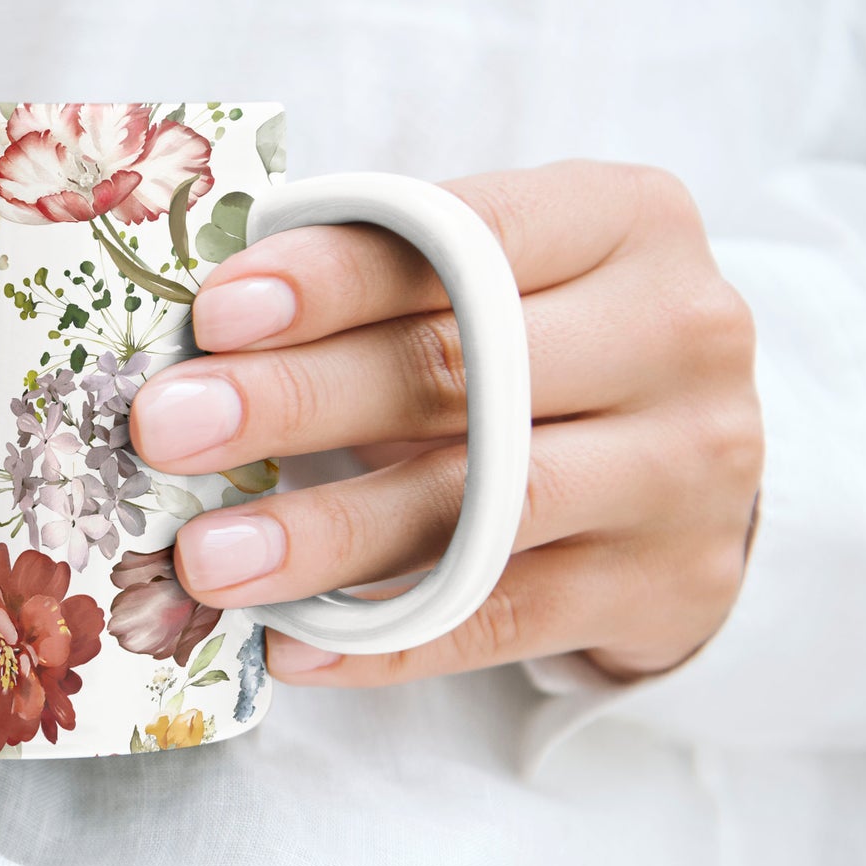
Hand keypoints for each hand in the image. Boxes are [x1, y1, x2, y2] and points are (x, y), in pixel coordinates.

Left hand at [130, 161, 762, 684]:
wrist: (696, 459)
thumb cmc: (545, 340)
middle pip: (465, 369)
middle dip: (298, 400)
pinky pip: (505, 621)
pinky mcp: (667, 585)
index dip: (334, 278)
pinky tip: (292, 645)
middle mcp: (676, 333)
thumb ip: (384, 278)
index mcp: (622, 220)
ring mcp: (685, 468)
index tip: (215, 313)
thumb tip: (198, 333)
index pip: (467, 237)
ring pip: (485, 507)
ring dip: (329, 534)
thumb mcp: (498, 274)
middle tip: (169, 429)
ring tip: (209, 559)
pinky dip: (389, 641)